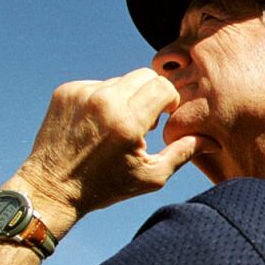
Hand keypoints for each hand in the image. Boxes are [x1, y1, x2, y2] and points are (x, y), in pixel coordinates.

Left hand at [9, 68, 217, 233]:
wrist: (51, 188)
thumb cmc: (105, 187)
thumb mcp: (151, 176)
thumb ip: (184, 153)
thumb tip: (213, 141)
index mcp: (127, 121)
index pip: (163, 86)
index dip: (170, 101)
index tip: (164, 119)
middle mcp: (103, 101)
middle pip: (144, 76)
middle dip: (152, 95)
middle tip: (145, 122)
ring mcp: (81, 93)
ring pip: (120, 80)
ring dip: (127, 98)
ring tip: (118, 128)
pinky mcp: (66, 91)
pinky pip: (97, 85)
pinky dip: (104, 100)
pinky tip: (97, 126)